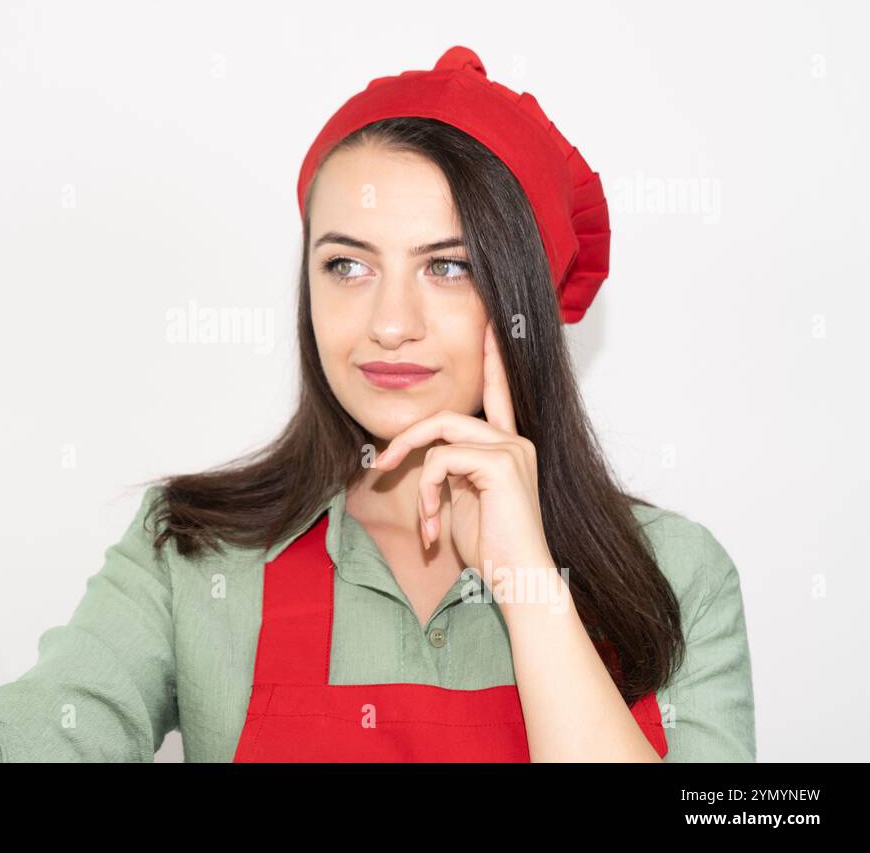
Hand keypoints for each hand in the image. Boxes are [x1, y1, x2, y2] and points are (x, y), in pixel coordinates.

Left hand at [371, 323, 551, 587]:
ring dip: (417, 477)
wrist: (519, 580)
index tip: (489, 325)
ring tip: (422, 518)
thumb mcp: (464, 501)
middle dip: (408, 438)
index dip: (491, 360)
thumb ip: (452, 470)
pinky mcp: (501, 464)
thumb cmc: (493, 550)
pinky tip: (432, 526)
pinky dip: (426, 493)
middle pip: (446, 416)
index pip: (497, 394)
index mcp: (509, 447)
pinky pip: (441, 460)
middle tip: (384, 465)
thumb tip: (427, 457)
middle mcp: (515, 441)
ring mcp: (512, 449)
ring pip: (440, 435)